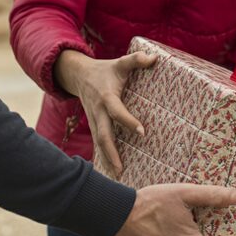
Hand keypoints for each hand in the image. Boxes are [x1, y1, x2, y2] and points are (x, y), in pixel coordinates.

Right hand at [54, 49, 155, 176]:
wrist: (79, 75)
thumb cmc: (106, 70)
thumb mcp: (121, 62)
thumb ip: (137, 59)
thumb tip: (155, 58)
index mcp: (106, 97)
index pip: (117, 111)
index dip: (128, 121)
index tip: (142, 132)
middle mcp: (98, 111)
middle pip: (103, 135)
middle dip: (111, 152)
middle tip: (122, 169)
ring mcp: (94, 121)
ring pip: (99, 143)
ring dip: (107, 160)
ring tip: (118, 177)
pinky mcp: (94, 126)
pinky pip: (98, 144)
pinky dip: (104, 158)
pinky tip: (111, 173)